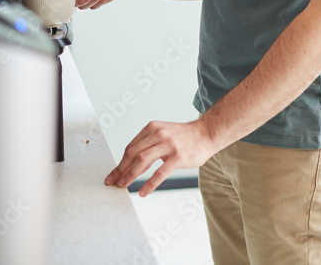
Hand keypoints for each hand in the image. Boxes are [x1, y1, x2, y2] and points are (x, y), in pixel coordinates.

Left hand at [105, 119, 219, 195]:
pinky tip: (143, 192)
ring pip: (142, 160)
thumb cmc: (184, 137)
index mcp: (152, 128)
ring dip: (130, 175)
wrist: (207, 133)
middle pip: (132, 153)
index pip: (130, 147)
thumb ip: (149, 145)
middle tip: (112, 182)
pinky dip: (149, 184)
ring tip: (123, 186)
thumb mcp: (163, 133)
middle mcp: (159, 134)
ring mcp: (169, 145)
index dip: (120, 163)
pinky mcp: (178, 156)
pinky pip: (159, 173)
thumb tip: (131, 165)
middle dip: (120, 170)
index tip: (113, 174)